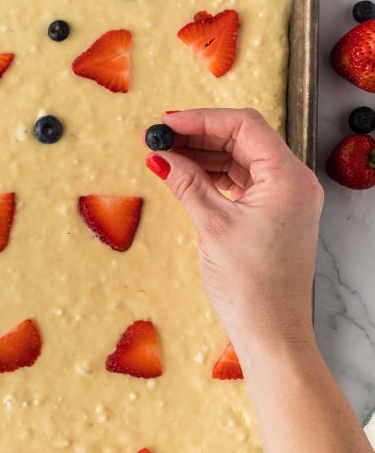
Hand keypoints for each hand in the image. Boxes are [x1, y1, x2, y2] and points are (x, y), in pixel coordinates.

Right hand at [145, 108, 322, 359]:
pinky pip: (242, 181)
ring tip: (165, 156)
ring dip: (203, 154)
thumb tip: (161, 155)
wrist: (272, 332)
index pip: (245, 126)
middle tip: (158, 137)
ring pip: (240, 159)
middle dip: (199, 135)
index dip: (202, 119)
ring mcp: (285, 198)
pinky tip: (185, 175)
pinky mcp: (274, 214)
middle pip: (243, 139)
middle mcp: (293, 182)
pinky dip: (213, 176)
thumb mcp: (212, 226)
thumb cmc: (252, 287)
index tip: (166, 122)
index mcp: (289, 178)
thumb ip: (187, 183)